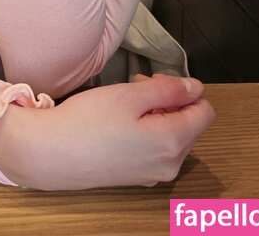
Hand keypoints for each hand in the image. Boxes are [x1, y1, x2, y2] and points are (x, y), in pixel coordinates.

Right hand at [0, 74, 215, 190]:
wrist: (53, 154)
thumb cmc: (89, 121)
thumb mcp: (130, 94)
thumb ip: (168, 89)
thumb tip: (196, 88)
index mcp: (173, 142)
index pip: (205, 111)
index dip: (185, 89)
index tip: (156, 81)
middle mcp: (170, 164)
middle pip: (189, 124)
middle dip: (169, 101)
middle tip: (136, 85)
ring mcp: (154, 174)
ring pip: (172, 135)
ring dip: (156, 114)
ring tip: (125, 101)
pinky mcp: (137, 177)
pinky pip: (156, 149)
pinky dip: (146, 131)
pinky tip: (119, 122)